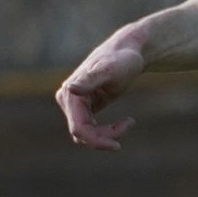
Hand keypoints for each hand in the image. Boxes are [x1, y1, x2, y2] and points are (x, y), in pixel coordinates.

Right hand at [55, 33, 147, 148]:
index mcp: (70, 94)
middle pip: (82, 133)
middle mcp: (67, 100)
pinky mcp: (84, 108)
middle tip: (130, 124)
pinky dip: (107, 131)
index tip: (118, 146)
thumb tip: (70, 90)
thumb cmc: (121, 59)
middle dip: (105, 136)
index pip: (79, 128)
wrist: (127, 51)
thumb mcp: (109, 70)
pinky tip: (126, 121)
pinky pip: (90, 129)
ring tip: (129, 122)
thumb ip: (90, 80)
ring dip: (106, 135)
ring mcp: (74, 104)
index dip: (97, 140)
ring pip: (85, 134)